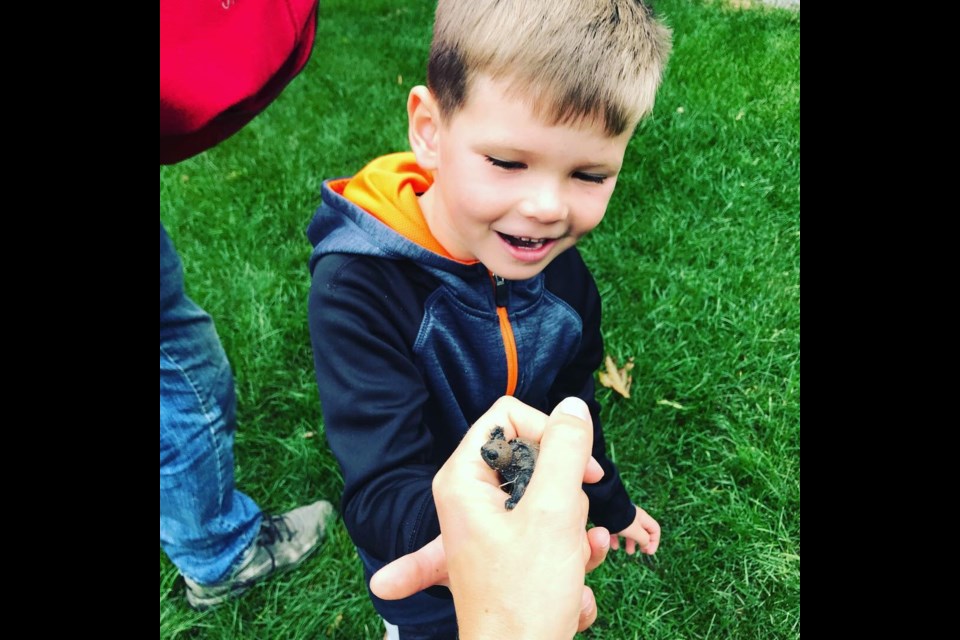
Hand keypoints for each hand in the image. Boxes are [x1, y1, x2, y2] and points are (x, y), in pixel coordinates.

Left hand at [370, 396, 608, 636]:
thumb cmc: (525, 595)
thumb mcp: (554, 513)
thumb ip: (565, 451)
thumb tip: (573, 407)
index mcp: (464, 479)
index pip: (508, 416)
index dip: (549, 433)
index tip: (581, 466)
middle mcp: (472, 498)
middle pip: (535, 458)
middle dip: (565, 494)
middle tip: (567, 527)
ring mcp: (493, 526)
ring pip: (551, 497)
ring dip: (573, 529)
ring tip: (568, 561)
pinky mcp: (513, 550)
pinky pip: (551, 529)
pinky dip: (571, 551)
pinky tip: (577, 579)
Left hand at [610, 505, 660, 554]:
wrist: (603, 507)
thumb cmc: (621, 519)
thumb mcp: (636, 531)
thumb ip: (644, 539)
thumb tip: (646, 545)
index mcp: (643, 519)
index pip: (655, 529)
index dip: (654, 542)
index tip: (648, 552)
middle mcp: (634, 518)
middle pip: (642, 531)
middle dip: (642, 543)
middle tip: (641, 551)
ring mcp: (623, 519)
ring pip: (630, 533)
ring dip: (630, 543)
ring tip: (628, 552)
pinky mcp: (612, 520)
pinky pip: (617, 532)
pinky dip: (617, 540)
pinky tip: (614, 547)